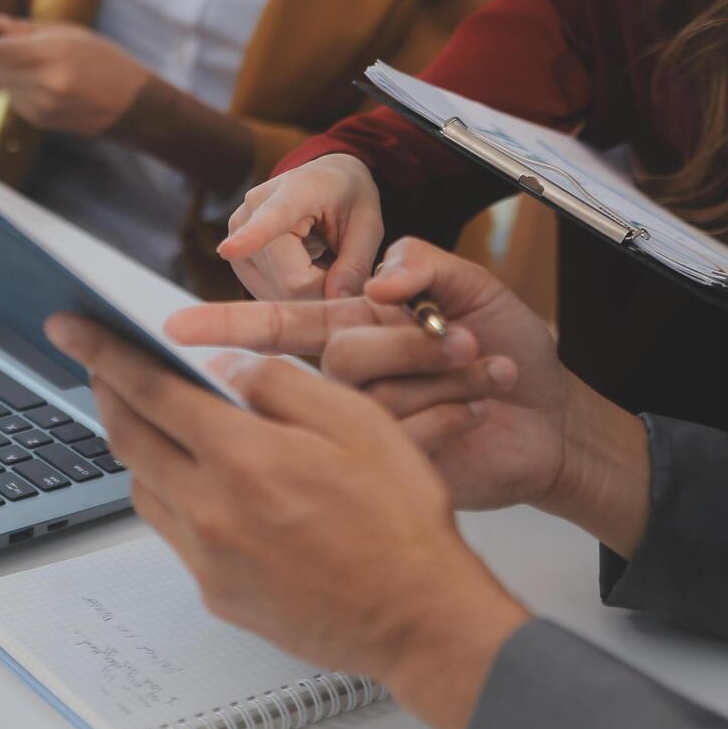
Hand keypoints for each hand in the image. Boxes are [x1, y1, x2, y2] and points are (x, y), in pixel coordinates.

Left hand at [0, 16, 150, 135]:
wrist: (133, 104)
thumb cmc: (106, 61)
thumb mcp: (70, 33)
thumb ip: (24, 29)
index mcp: (53, 53)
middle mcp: (45, 83)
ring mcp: (42, 106)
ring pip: (1, 85)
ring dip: (6, 73)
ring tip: (33, 65)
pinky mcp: (41, 121)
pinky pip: (14, 100)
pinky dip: (19, 89)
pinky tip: (43, 83)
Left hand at [44, 313, 531, 728]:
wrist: (417, 618)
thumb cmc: (399, 520)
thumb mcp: (357, 422)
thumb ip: (280, 385)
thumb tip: (226, 366)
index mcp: (241, 457)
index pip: (149, 389)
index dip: (102, 352)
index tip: (70, 328)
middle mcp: (209, 510)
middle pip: (128, 440)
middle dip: (107, 394)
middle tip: (102, 367)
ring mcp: (208, 558)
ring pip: (144, 489)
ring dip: (138, 448)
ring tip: (156, 423)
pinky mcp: (218, 593)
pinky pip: (174, 534)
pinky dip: (173, 497)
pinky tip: (204, 486)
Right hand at [168, 237, 646, 526]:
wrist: (556, 421)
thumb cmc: (515, 349)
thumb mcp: (478, 290)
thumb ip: (427, 264)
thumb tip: (377, 278)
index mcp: (354, 325)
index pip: (275, 323)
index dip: (223, 326)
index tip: (171, 328)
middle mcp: (350, 375)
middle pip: (337, 353)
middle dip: (410, 343)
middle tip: (466, 340)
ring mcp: (368, 424)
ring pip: (369, 397)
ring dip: (441, 375)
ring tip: (490, 372)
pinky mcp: (393, 464)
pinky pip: (400, 437)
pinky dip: (454, 414)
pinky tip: (483, 408)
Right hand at [217, 154, 382, 300]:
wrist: (325, 181)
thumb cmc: (348, 198)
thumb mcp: (368, 224)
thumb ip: (356, 263)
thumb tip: (337, 301)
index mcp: (295, 191)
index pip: (271, 218)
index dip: (252, 237)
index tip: (229, 249)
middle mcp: (253, 209)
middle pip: (287, 279)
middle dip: (322, 291)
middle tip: (343, 273)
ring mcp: (237, 235)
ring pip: (276, 294)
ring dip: (308, 295)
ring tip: (323, 265)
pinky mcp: (235, 258)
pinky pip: (266, 295)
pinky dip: (292, 296)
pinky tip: (307, 274)